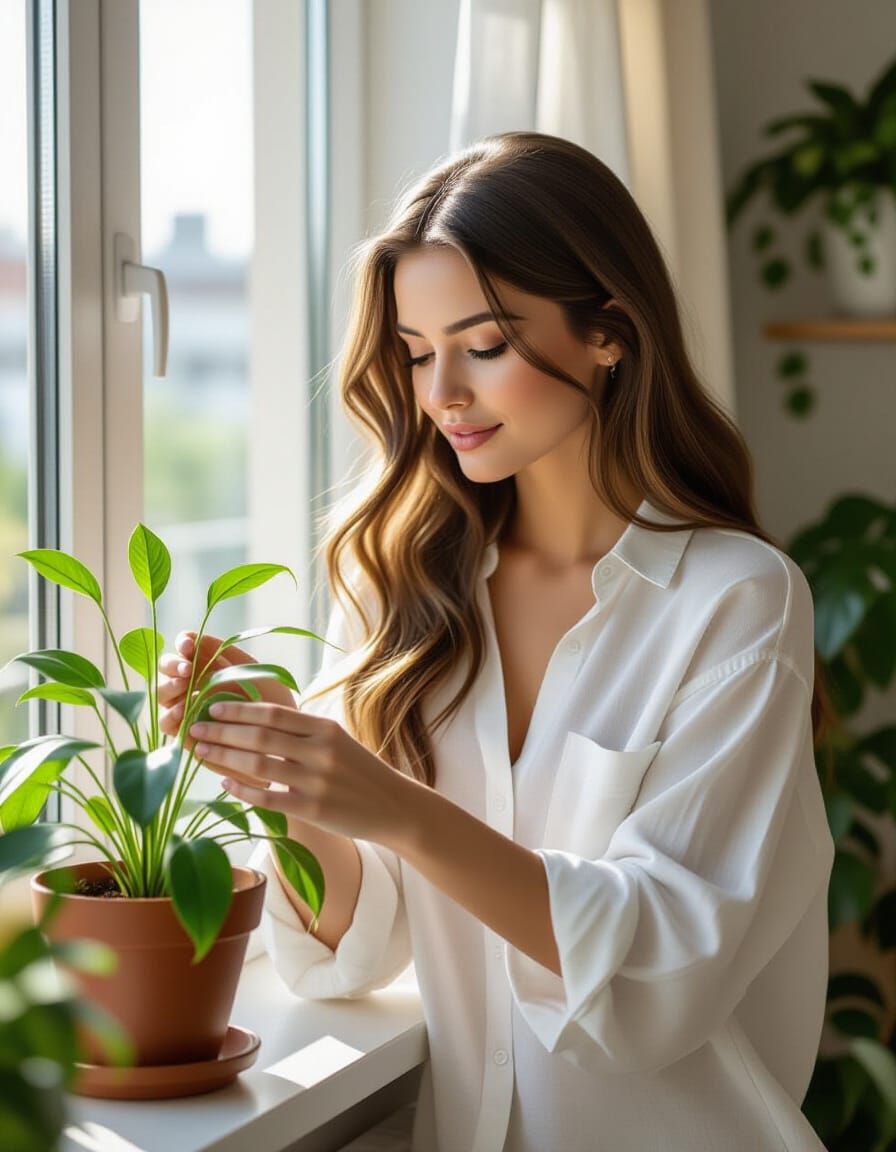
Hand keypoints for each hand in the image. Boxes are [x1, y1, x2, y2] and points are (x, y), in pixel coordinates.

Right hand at [158, 631, 295, 785]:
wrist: (282, 732)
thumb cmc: (269, 696)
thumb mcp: (250, 668)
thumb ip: (223, 651)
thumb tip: (191, 635)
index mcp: (207, 664)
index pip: (183, 648)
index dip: (181, 644)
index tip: (188, 645)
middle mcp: (192, 684)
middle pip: (166, 669)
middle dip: (172, 665)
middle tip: (187, 670)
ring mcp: (186, 708)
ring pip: (162, 695)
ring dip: (168, 688)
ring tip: (183, 686)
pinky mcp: (186, 732)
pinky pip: (167, 724)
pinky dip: (170, 715)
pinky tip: (182, 711)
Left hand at [186, 699, 412, 846]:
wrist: (393, 805)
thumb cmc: (358, 770)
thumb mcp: (336, 739)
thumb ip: (302, 730)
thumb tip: (255, 717)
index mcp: (324, 727)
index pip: (272, 712)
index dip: (238, 708)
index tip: (211, 706)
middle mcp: (320, 750)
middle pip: (260, 735)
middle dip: (222, 730)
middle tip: (193, 726)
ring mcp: (316, 780)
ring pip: (259, 764)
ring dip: (224, 755)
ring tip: (200, 750)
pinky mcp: (314, 809)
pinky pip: (268, 798)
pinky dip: (242, 790)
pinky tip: (224, 784)